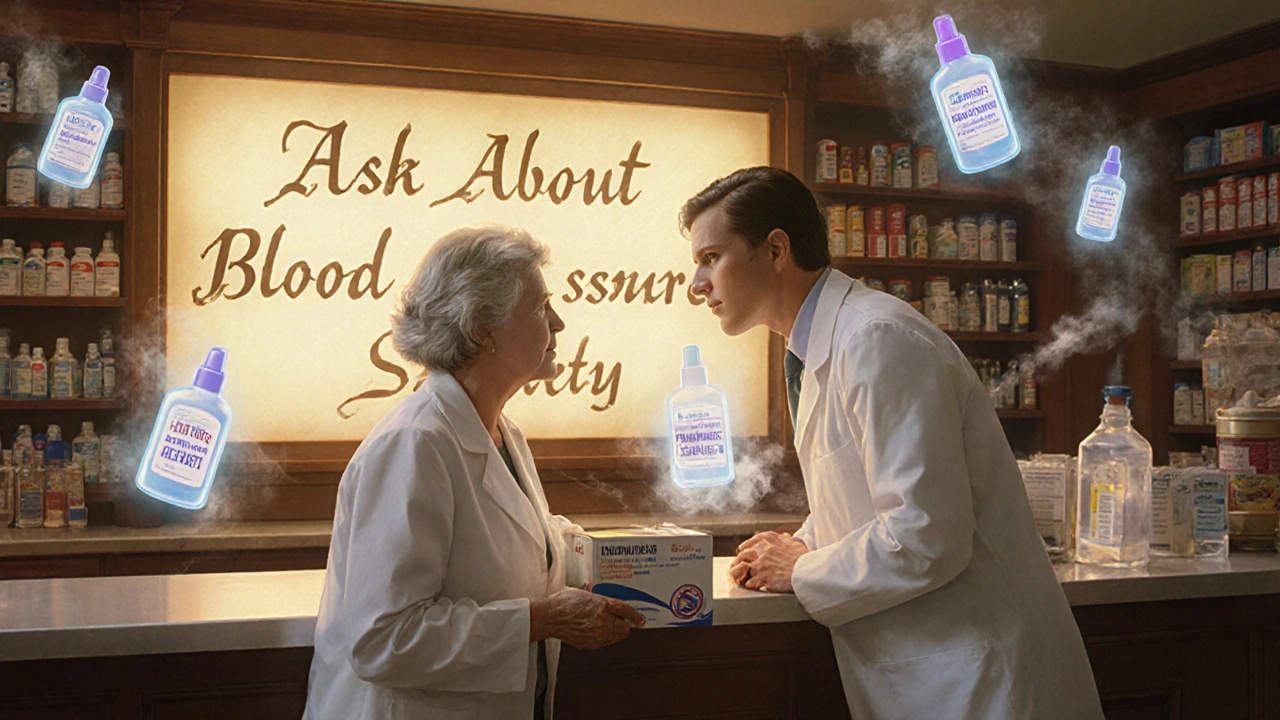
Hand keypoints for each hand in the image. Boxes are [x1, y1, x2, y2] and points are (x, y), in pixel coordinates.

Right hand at [530, 588, 645, 648]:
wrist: (549, 617)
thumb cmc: (564, 602)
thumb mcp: (586, 594)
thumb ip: (601, 601)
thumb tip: (613, 605)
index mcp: (602, 605)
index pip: (625, 610)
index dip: (635, 615)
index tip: (640, 619)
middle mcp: (602, 621)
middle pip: (625, 628)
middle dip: (625, 624)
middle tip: (622, 621)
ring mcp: (597, 634)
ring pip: (617, 637)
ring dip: (616, 632)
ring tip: (608, 625)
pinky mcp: (591, 643)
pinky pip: (606, 642)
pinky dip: (606, 638)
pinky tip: (599, 631)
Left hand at [729, 531, 807, 593]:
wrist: (806, 572)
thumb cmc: (803, 559)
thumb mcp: (794, 543)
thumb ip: (786, 539)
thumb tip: (785, 537)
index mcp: (768, 540)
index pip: (748, 543)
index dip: (745, 550)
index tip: (743, 554)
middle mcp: (762, 551)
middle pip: (742, 556)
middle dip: (739, 562)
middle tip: (739, 568)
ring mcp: (761, 565)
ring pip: (742, 569)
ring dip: (741, 574)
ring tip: (742, 578)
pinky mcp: (762, 578)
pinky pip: (749, 582)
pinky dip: (749, 585)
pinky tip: (752, 586)